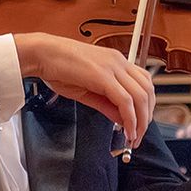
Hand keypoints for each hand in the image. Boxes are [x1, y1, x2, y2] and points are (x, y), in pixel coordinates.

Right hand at [14, 33, 154, 147]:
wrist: (43, 54)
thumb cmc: (59, 68)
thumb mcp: (87, 90)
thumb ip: (107, 104)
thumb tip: (122, 119)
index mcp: (116, 62)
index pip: (144, 84)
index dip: (147, 106)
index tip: (140, 124)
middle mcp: (119, 62)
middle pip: (147, 91)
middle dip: (147, 117)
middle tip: (139, 135)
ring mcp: (113, 67)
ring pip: (141, 96)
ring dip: (141, 121)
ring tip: (134, 136)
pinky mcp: (104, 76)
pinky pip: (125, 101)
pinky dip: (130, 119)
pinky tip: (127, 130)